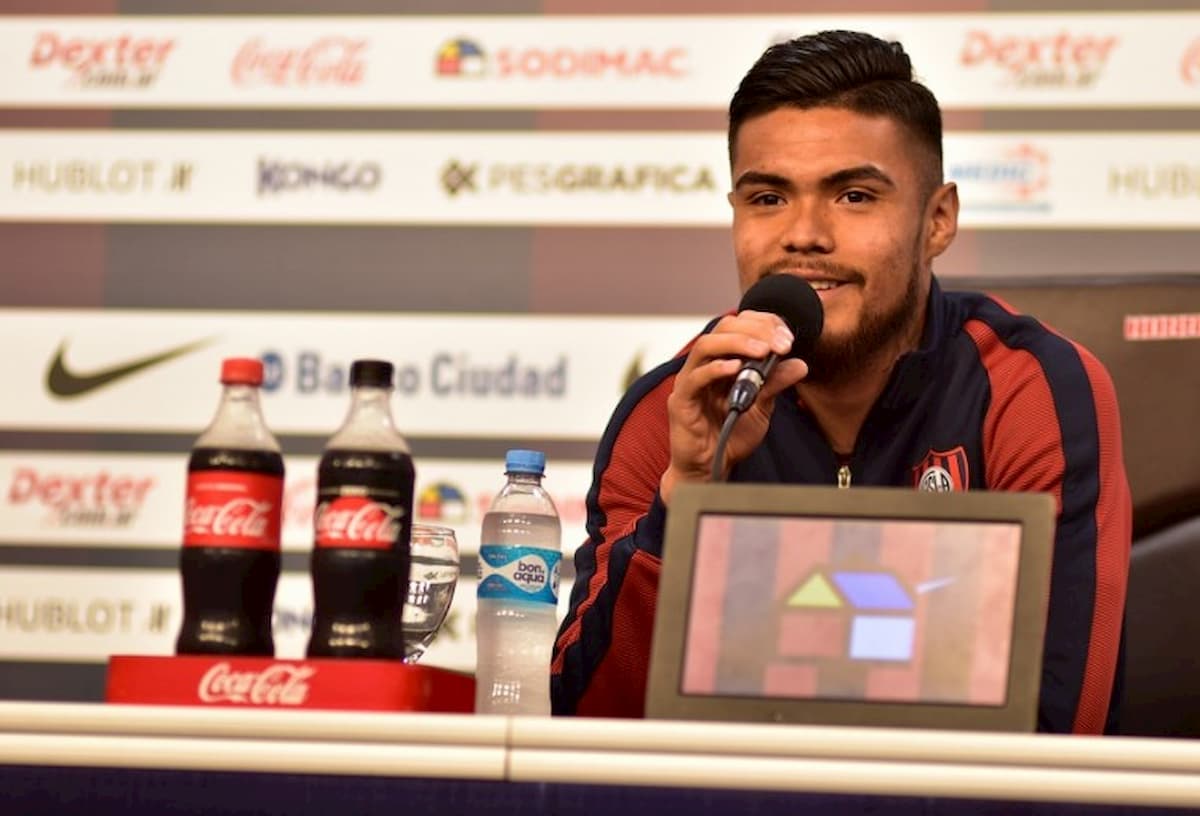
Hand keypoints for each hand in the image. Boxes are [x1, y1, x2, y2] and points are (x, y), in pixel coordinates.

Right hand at [660, 311, 807, 504]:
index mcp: (722, 361)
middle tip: (780, 343)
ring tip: (762, 350)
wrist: (711, 468)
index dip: (764, 324)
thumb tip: (800, 364)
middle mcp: (704, 365)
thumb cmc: (730, 435)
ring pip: (706, 345)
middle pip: (723, 328)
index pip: (740, 326)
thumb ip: (775, 383)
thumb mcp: (761, 407)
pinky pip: (695, 378)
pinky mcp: (681, 401)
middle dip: (755, 330)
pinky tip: (736, 368)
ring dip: (737, 342)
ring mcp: (689, 381)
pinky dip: (716, 368)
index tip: (787, 337)